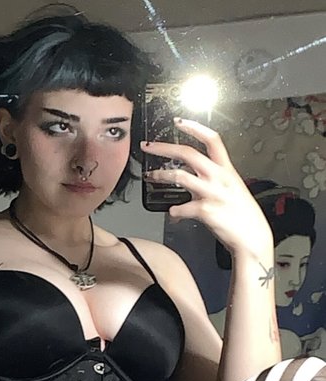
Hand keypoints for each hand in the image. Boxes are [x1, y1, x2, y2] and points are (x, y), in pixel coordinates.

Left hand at [142, 118, 272, 257]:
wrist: (252, 239)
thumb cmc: (242, 216)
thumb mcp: (232, 189)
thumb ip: (210, 180)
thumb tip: (188, 178)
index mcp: (227, 170)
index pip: (212, 140)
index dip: (195, 128)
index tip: (178, 121)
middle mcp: (219, 178)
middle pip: (188, 153)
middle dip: (164, 148)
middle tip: (148, 147)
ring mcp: (212, 193)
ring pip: (180, 176)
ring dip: (161, 175)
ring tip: (151, 176)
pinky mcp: (206, 211)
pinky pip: (182, 208)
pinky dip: (174, 211)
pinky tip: (173, 213)